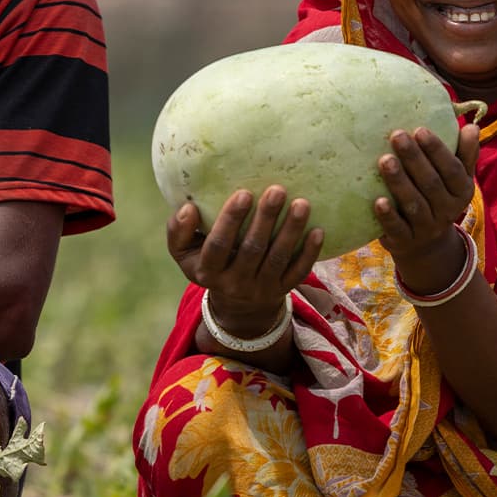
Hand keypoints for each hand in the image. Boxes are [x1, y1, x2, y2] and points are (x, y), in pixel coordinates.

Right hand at [166, 186, 323, 339]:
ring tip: (302, 203)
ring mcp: (261, 289)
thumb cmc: (208, 265)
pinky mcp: (283, 290)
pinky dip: (309, 253)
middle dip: (265, 219)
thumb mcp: (184, 254)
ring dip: (290, 231)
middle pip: (252, 250)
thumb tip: (188, 208)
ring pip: (278, 259)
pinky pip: (298, 272)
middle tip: (277, 190)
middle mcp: (235, 283)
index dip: (230, 220)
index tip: (243, 193)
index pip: (218, 246)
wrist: (237, 307)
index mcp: (208, 272)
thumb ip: (178, 231)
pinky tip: (318, 230)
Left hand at [374, 123, 480, 292]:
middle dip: (414, 159)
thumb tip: (472, 127)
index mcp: (462, 191)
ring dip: (399, 182)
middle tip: (397, 136)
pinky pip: (398, 229)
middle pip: (431, 184)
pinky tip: (378, 201)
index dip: (437, 150)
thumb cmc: (439, 197)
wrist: (427, 246)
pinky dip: (388, 216)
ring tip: (385, 161)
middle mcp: (447, 210)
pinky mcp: (405, 241)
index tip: (420, 130)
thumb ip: (464, 154)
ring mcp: (426, 228)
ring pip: (414, 204)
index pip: (452, 169)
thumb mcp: (457, 179)